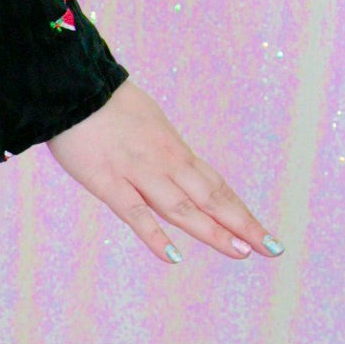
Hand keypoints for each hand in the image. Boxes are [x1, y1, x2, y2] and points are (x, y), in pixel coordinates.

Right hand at [43, 79, 280, 265]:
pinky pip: (135, 213)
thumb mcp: (147, 122)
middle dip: (241, 224)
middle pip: (210, 198)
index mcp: (174, 150)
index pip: (215, 186)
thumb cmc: (105, 102)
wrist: (73, 86)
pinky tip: (174, 256)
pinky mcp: (107, 182)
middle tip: (271, 248)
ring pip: (182, 208)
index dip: (240, 212)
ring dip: (213, 231)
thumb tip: (174, 164)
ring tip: (239, 252)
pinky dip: (155, 236)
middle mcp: (165, 163)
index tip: (263, 233)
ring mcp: (138, 173)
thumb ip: (160, 148)